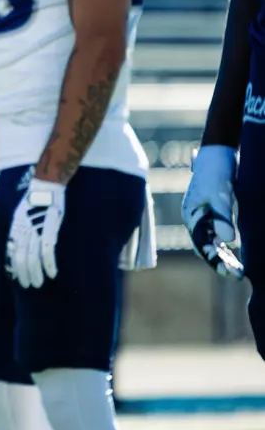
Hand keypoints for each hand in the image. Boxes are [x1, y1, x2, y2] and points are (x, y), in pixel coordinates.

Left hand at [6, 178, 65, 288]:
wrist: (44, 186)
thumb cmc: (34, 202)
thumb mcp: (21, 216)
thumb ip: (20, 231)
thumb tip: (19, 246)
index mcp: (15, 229)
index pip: (11, 254)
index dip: (14, 268)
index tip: (17, 279)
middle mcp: (22, 232)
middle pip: (20, 259)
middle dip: (24, 275)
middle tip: (29, 286)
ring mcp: (35, 231)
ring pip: (32, 258)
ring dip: (35, 273)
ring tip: (39, 283)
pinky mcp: (49, 229)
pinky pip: (47, 251)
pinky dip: (49, 264)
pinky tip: (52, 273)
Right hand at [183, 145, 243, 279]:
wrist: (217, 153)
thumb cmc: (217, 172)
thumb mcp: (221, 194)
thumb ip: (223, 217)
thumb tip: (229, 241)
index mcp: (191, 215)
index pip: (202, 244)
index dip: (216, 260)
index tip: (232, 273)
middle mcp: (194, 218)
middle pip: (205, 246)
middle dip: (220, 262)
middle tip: (238, 276)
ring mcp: (202, 216)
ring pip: (211, 242)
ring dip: (223, 257)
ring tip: (239, 272)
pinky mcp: (212, 213)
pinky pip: (216, 235)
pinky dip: (225, 246)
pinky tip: (235, 253)